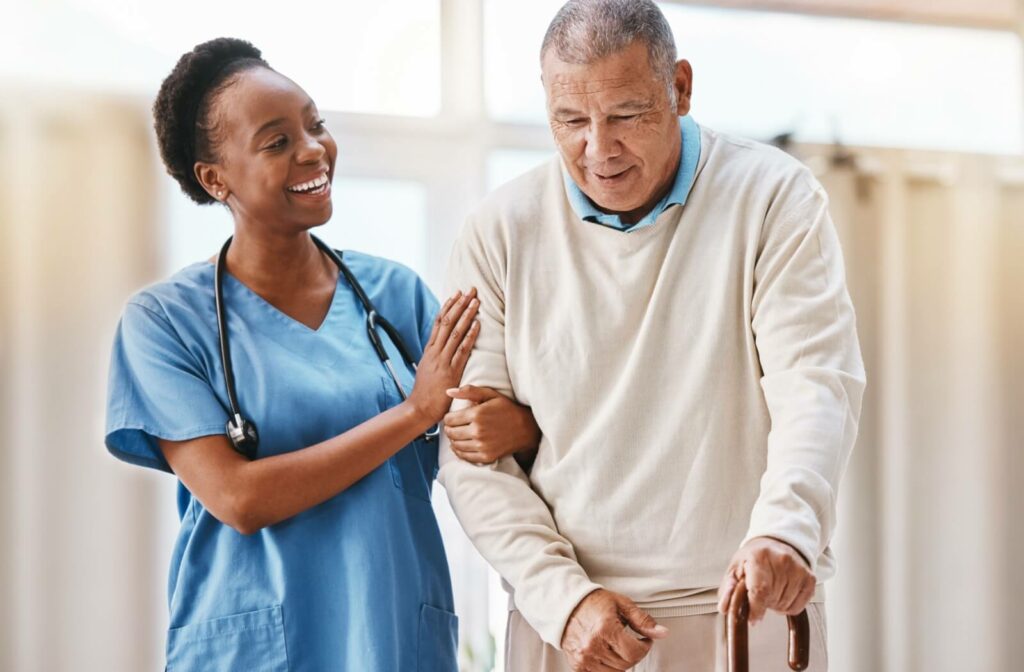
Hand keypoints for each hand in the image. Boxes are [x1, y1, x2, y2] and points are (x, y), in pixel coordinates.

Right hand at [407, 289, 479, 424]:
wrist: (418, 409)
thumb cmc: (424, 392)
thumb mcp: (426, 369)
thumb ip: (434, 357)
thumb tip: (440, 347)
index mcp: (429, 350)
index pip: (439, 323)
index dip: (448, 307)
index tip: (457, 294)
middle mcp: (435, 352)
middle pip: (447, 322)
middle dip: (460, 305)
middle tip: (470, 290)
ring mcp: (442, 361)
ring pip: (455, 332)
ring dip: (467, 315)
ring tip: (476, 302)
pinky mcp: (451, 371)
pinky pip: (462, 350)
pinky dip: (470, 336)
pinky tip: (478, 325)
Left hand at [443, 385, 540, 463]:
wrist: (525, 428)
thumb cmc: (507, 409)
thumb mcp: (490, 394)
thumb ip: (469, 391)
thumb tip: (448, 391)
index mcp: (477, 414)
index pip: (449, 419)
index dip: (448, 418)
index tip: (452, 417)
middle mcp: (478, 431)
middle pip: (450, 433)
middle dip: (449, 429)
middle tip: (453, 427)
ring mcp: (482, 445)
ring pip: (455, 445)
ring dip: (453, 440)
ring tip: (457, 435)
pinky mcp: (486, 456)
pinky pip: (464, 456)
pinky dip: (459, 451)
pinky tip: (461, 445)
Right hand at [560, 589, 667, 671]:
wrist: (566, 605)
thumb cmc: (593, 603)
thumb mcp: (621, 604)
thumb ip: (642, 620)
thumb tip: (661, 633)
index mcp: (604, 629)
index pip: (634, 652)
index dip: (645, 647)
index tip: (644, 640)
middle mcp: (592, 646)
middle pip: (626, 664)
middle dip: (634, 653)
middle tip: (632, 641)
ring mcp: (584, 658)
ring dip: (622, 662)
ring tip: (618, 646)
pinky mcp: (578, 666)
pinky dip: (608, 668)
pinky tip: (608, 654)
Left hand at [716, 536, 815, 623]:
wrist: (776, 543)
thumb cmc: (753, 558)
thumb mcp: (736, 568)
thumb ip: (728, 589)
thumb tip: (725, 609)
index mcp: (759, 556)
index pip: (760, 590)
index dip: (755, 609)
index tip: (751, 619)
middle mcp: (782, 561)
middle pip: (772, 600)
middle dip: (762, 604)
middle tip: (758, 592)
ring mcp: (799, 569)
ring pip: (784, 606)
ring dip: (774, 605)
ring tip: (770, 589)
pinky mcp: (810, 578)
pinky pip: (797, 608)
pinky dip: (787, 607)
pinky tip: (782, 593)